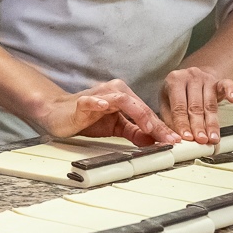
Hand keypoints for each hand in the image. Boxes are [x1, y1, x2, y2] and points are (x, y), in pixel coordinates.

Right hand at [32, 79, 178, 146]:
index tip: (175, 140)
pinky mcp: (82, 102)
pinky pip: (91, 100)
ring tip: (149, 127)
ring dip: (139, 114)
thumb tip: (154, 141)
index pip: (147, 112)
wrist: (57, 114)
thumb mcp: (116, 128)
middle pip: (140, 106)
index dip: (162, 127)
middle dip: (156, 123)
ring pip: (123, 100)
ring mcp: (98, 95)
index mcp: (124, 97)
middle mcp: (114, 92)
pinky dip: (98, 102)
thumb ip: (134, 133)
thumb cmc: (86, 118)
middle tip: (168, 138)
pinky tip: (104, 106)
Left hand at [159, 66, 232, 145]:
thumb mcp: (167, 103)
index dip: (183, 124)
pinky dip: (231, 91)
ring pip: (210, 104)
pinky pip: (227, 85)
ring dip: (212, 123)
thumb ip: (170, 120)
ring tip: (213, 137)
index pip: (178, 107)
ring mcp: (206, 78)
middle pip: (195, 106)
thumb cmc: (178, 93)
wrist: (193, 77)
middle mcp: (190, 77)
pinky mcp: (219, 81)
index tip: (187, 137)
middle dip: (198, 126)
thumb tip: (176, 137)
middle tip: (201, 140)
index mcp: (174, 81)